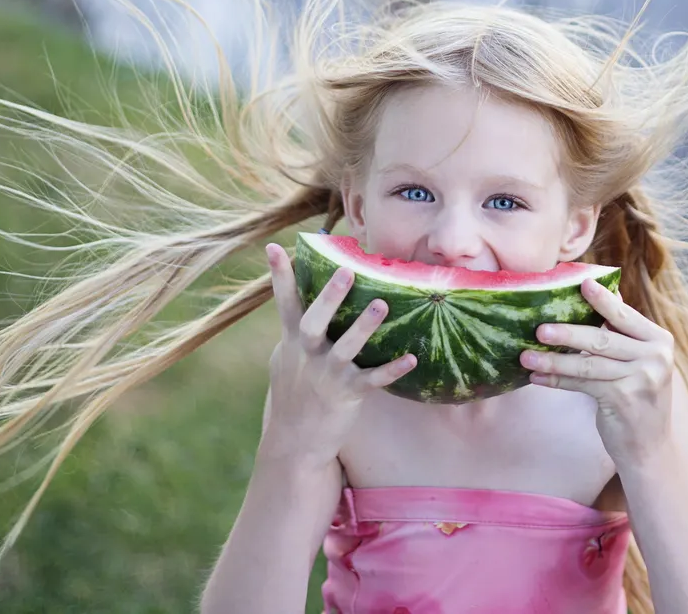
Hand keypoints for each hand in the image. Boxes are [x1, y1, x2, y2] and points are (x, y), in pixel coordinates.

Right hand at [261, 242, 415, 468]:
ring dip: (363, 328)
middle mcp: (306, 355)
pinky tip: (412, 359)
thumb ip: (295, 328)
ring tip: (381, 305)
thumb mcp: (287, 357)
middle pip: (313, 322)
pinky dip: (391, 370)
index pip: (284, 302)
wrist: (295, 440)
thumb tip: (299, 294)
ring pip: (345, 349)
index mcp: (292, 341)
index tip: (275, 246)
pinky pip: (372, 380)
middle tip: (347, 271)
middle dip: (329, 297)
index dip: (279, 275)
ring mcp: (326, 375)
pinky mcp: (347, 394)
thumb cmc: (295, 391)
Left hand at [521, 277, 675, 468]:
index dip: (602, 299)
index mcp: (659, 340)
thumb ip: (623, 333)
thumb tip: (602, 294)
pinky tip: (537, 378)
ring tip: (526, 356)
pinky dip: (557, 381)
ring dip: (553, 360)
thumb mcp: (640, 361)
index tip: (580, 284)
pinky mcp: (623, 399)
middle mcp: (655, 356)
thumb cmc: (639, 397)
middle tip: (539, 329)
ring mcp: (641, 378)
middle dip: (567, 332)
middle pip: (602, 338)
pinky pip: (582, 384)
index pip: (624, 316)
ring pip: (588, 363)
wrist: (651, 447)